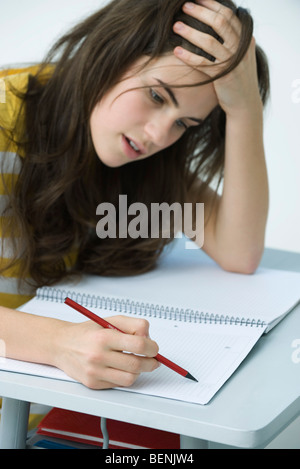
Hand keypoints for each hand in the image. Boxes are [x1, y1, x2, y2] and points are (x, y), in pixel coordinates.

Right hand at [54, 315, 159, 388]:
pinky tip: (120, 367)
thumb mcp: (110, 320)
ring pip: (130, 378)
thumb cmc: (87, 332)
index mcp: (104, 337)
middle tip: (152, 359)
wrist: (61, 345)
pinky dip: (124, 376)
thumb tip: (149, 338)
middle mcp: (98, 356)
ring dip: (138, 371)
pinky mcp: (93, 384)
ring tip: (135, 363)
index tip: (154, 348)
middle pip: (136, 364)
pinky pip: (118, 384)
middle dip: (151, 362)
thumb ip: (133, 325)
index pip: (138, 344)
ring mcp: (95, 372)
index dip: (152, 347)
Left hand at [173, 0, 262, 116]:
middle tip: (184, 7)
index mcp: (245, 40)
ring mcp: (232, 62)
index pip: (228, 15)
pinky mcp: (223, 77)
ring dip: (190, 32)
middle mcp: (240, 48)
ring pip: (209, 41)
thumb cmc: (238, 79)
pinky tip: (177, 51)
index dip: (212, 5)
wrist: (245, 104)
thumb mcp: (241, 56)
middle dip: (200, 12)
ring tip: (176, 26)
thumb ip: (233, 40)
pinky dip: (189, 56)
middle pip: (219, 23)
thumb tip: (217, 23)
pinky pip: (203, 63)